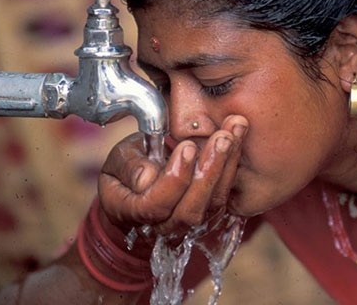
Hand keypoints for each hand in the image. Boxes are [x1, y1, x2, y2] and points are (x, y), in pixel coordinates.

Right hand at [98, 115, 247, 250]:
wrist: (138, 191)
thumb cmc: (124, 173)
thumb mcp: (117, 162)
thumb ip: (129, 167)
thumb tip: (148, 176)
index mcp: (134, 214)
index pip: (157, 205)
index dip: (174, 179)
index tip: (186, 147)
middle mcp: (165, 226)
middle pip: (191, 210)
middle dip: (209, 171)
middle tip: (222, 138)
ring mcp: (189, 225)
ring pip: (213, 203)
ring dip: (227, 164)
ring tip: (235, 130)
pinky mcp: (209, 214)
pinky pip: (224, 194)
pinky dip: (233, 164)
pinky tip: (238, 134)